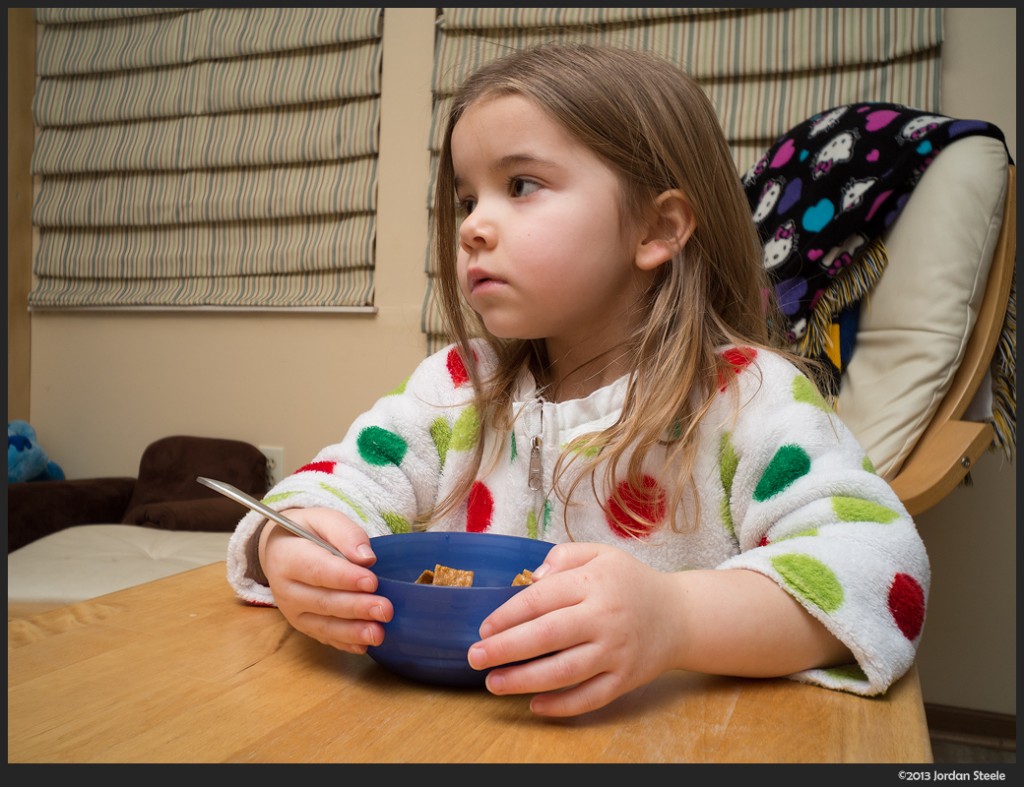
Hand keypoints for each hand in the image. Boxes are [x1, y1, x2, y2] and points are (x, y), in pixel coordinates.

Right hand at [258, 507, 392, 653]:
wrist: (281, 549)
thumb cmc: (307, 532)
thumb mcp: (323, 519)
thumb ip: (345, 533)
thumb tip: (366, 558)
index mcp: (288, 557)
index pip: (317, 570)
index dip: (345, 578)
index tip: (371, 581)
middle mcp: (286, 589)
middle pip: (323, 601)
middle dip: (356, 607)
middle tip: (385, 609)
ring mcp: (293, 611)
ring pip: (323, 624)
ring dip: (352, 631)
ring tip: (378, 633)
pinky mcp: (302, 625)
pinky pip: (323, 636)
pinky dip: (344, 643)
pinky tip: (363, 645)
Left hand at [466, 542, 680, 716]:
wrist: (679, 615)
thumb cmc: (630, 582)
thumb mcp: (601, 554)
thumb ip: (563, 556)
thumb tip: (532, 577)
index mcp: (595, 583)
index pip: (541, 599)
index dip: (507, 614)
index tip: (484, 628)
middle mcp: (605, 617)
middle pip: (547, 636)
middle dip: (505, 649)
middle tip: (475, 657)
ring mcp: (616, 652)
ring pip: (564, 671)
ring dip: (524, 680)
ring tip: (493, 684)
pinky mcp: (626, 679)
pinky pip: (590, 697)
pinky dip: (561, 705)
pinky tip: (534, 704)